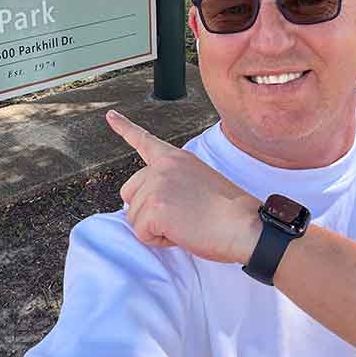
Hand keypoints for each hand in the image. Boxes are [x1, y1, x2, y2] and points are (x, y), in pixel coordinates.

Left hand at [105, 110, 261, 263]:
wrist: (245, 225)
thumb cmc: (229, 212)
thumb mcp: (199, 181)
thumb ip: (173, 183)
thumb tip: (153, 203)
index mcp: (176, 158)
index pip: (145, 141)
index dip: (125, 129)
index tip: (110, 116)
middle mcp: (162, 167)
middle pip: (129, 193)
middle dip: (147, 211)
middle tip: (181, 216)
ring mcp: (157, 185)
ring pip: (135, 217)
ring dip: (156, 228)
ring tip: (187, 224)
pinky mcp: (155, 208)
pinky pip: (141, 233)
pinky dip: (159, 240)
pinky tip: (183, 233)